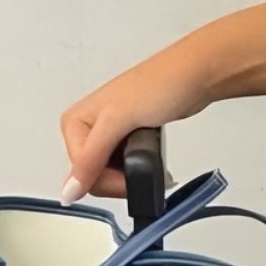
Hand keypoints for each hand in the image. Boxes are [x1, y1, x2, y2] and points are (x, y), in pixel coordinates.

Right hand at [58, 39, 213, 202]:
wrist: (196, 75)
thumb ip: (92, 157)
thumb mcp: (118, 120)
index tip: (132, 175)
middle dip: (120, 178)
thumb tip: (69, 190)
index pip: (80, 174)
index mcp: (75, 122)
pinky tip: (153, 161)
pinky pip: (126, 163)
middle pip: (93, 176)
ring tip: (152, 163)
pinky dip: (140, 167)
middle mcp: (89, 127)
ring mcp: (111, 132)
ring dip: (131, 174)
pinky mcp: (130, 135)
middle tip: (144, 168)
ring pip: (110, 172)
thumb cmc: (161, 84)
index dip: (107, 180)